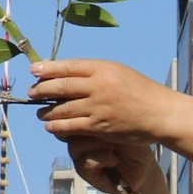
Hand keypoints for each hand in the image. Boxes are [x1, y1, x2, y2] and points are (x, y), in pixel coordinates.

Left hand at [29, 59, 192, 156]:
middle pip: (60, 86)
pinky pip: (71, 126)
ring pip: (62, 108)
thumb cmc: (141, 92)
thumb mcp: (119, 73)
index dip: (48, 69)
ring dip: (46, 111)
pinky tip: (50, 127)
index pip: (68, 67)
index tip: (34, 70)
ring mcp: (98, 107)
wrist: (161, 114)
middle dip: (41, 90)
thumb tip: (68, 75)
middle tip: (32, 92)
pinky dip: (57, 127)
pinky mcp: (99, 126)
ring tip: (40, 112)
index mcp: (103, 68)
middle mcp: (98, 85)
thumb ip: (95, 74)